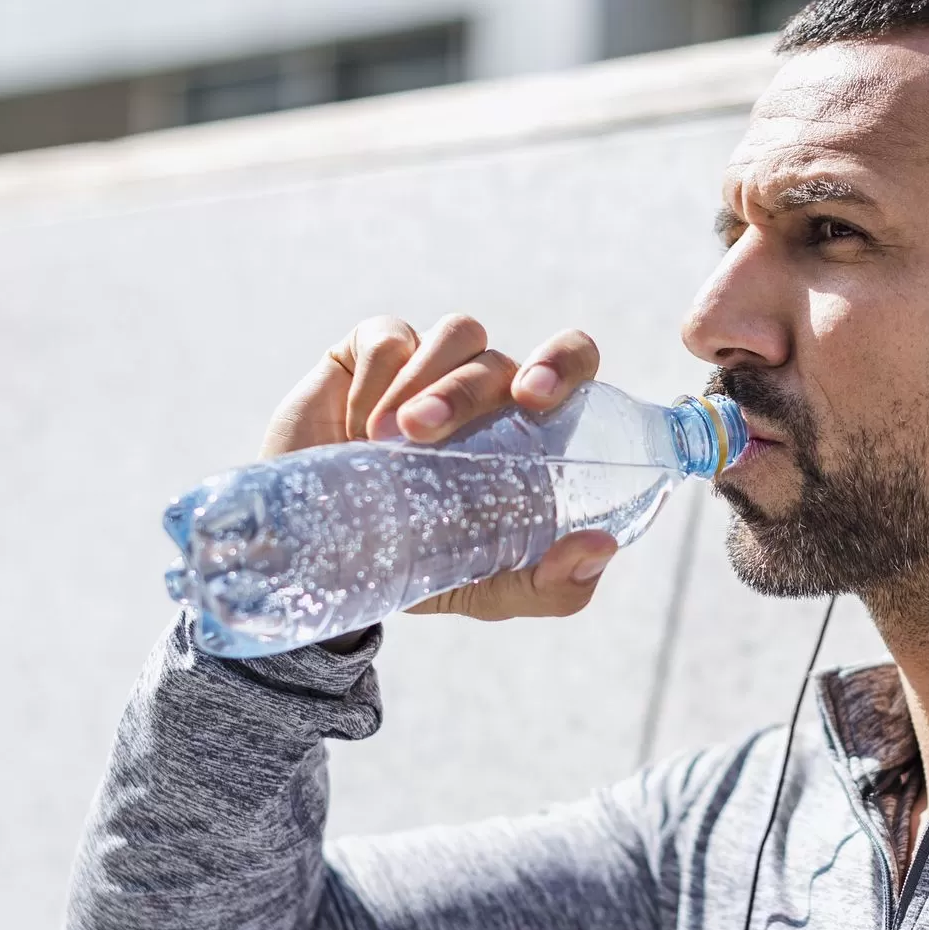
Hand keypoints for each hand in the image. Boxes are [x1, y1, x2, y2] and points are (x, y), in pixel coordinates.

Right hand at [260, 314, 618, 621]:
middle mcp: (490, 388)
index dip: (563, 362)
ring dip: (421, 387)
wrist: (326, 561)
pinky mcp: (374, 351)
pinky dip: (375, 380)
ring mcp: (433, 363)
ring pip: (453, 338)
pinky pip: (390, 339)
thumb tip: (601, 548)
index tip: (534, 398)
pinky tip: (357, 427)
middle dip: (471, 386)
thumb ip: (555, 585)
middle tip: (429, 427)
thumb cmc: (425, 566)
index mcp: (531, 429)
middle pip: (505, 356)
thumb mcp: (492, 590)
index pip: (572, 363)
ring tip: (385, 442)